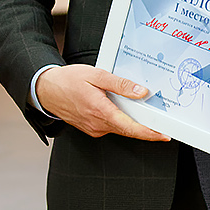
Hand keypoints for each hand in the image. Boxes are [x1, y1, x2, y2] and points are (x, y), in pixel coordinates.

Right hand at [35, 65, 170, 142]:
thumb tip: (140, 92)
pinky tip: (121, 110)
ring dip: (132, 124)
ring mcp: (93, 128)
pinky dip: (120, 121)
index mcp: (100, 111)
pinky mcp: (91, 128)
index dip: (150, 133)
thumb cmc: (67, 81)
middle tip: (163, 124)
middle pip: (129, 131)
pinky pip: (111, 127)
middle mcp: (97, 124)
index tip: (164, 134)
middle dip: (146, 129)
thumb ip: (119, 84)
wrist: (45, 90)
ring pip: (120, 129)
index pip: (131, 127)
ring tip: (143, 113)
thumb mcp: (95, 75)